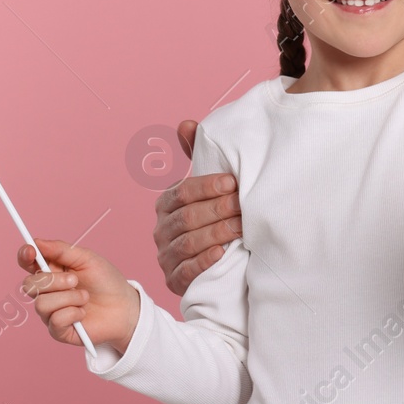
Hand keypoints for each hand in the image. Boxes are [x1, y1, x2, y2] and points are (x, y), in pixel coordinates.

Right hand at [18, 237, 139, 351]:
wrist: (124, 307)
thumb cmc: (105, 281)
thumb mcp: (86, 259)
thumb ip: (61, 250)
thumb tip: (37, 241)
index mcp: (52, 271)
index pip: (27, 263)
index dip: (25, 256)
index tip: (31, 251)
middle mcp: (47, 291)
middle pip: (29, 285)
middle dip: (53, 281)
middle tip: (75, 280)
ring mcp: (50, 312)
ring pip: (41, 303)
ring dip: (68, 298)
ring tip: (85, 297)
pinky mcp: (58, 330)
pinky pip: (55, 321)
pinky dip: (73, 313)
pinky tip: (83, 313)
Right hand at [153, 118, 241, 295]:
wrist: (216, 264)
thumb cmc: (211, 218)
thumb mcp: (205, 189)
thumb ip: (197, 157)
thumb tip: (186, 123)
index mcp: (166, 204)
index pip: (181, 192)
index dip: (206, 186)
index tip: (233, 182)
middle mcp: (161, 229)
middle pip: (186, 218)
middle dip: (217, 210)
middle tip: (242, 206)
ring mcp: (165, 256)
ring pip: (187, 243)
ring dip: (216, 234)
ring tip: (240, 229)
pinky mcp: (174, 280)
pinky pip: (186, 271)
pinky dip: (203, 261)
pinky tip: (220, 254)